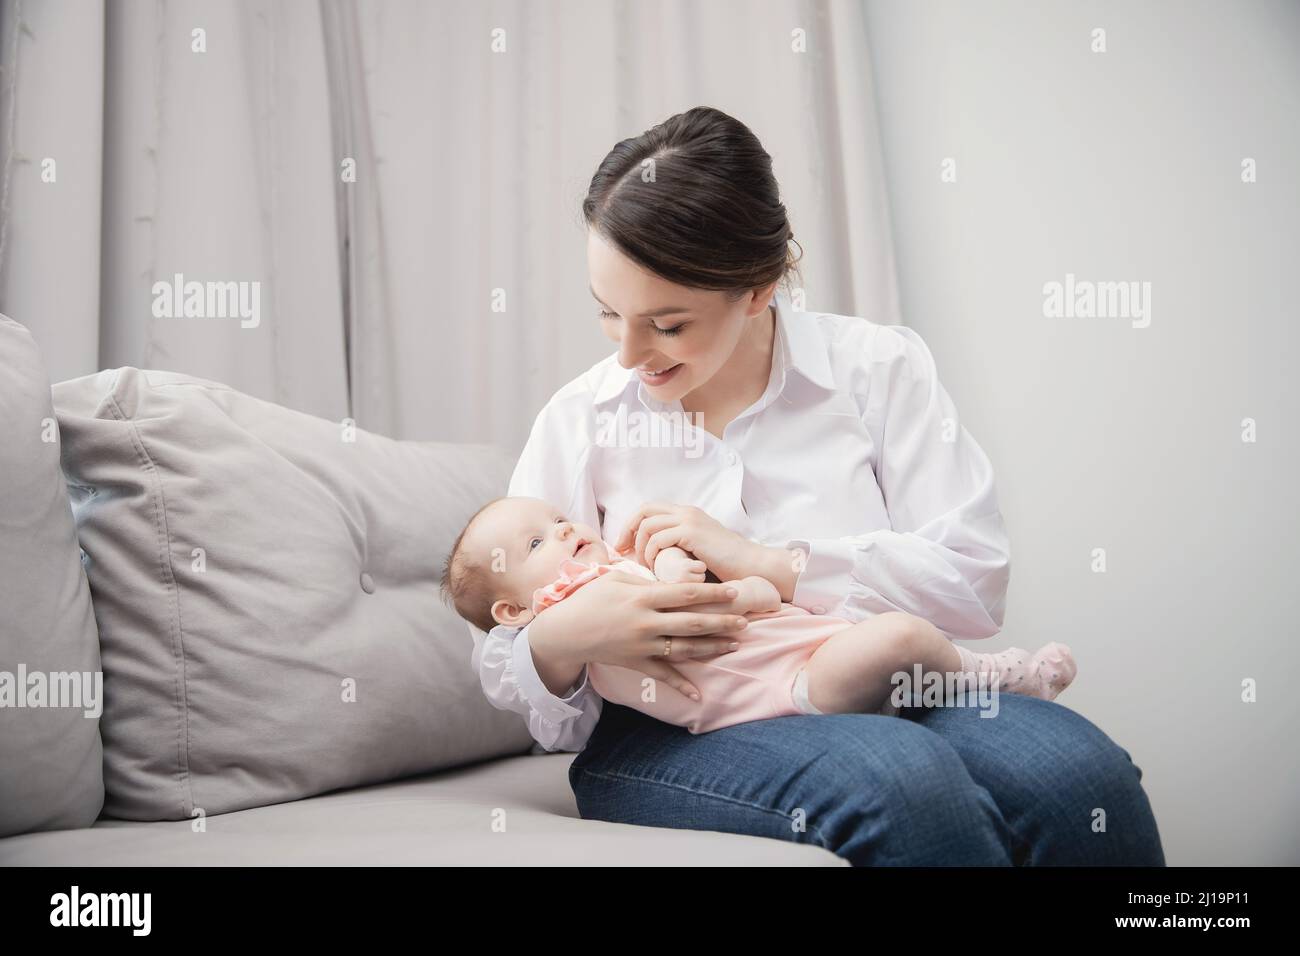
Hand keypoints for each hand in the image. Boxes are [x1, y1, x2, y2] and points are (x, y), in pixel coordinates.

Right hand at [527, 570, 749, 701]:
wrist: (565, 632)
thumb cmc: (589, 599)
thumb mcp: (615, 580)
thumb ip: (644, 580)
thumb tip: (669, 579)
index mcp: (643, 598)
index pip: (685, 594)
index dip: (712, 593)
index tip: (734, 591)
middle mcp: (647, 622)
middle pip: (693, 622)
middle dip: (722, 622)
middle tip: (745, 621)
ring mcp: (643, 645)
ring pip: (685, 648)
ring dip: (712, 648)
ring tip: (734, 644)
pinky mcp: (636, 663)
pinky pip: (663, 676)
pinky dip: (681, 686)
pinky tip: (699, 695)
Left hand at [615, 502, 764, 582]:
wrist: (752, 565)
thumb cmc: (726, 565)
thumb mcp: (697, 550)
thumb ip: (678, 546)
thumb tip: (651, 556)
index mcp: (687, 513)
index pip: (649, 508)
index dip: (632, 524)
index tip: (624, 545)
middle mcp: (686, 511)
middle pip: (644, 511)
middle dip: (628, 530)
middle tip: (621, 551)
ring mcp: (689, 520)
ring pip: (648, 525)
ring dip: (640, 547)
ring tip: (644, 566)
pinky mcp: (691, 532)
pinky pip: (658, 538)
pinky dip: (651, 554)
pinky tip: (656, 568)